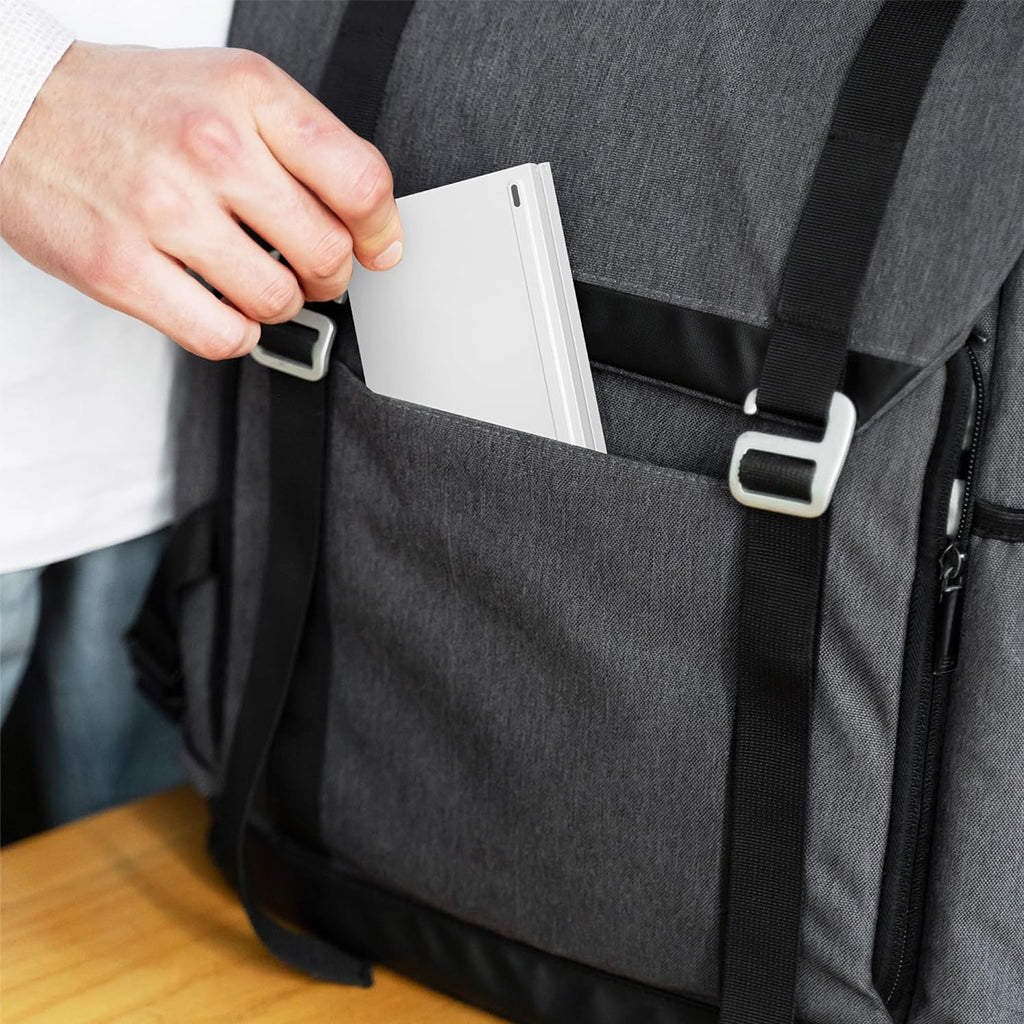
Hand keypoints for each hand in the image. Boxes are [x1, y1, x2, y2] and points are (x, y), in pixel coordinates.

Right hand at [0, 42, 403, 358]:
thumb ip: (308, 148)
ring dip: (277, 303)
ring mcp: (163, 209)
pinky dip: (234, 333)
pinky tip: (219, 305)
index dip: (380, 230)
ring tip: (253, 279)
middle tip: (306, 268)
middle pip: (326, 253)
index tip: (374, 247)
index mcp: (249, 95)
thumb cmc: (134, 107)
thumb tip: (375, 231)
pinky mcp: (121, 267)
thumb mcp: (230, 89)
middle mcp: (211, 147)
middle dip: (328, 275)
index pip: (360, 182)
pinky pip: (223, 336)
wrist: (16, 107)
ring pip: (278, 300)